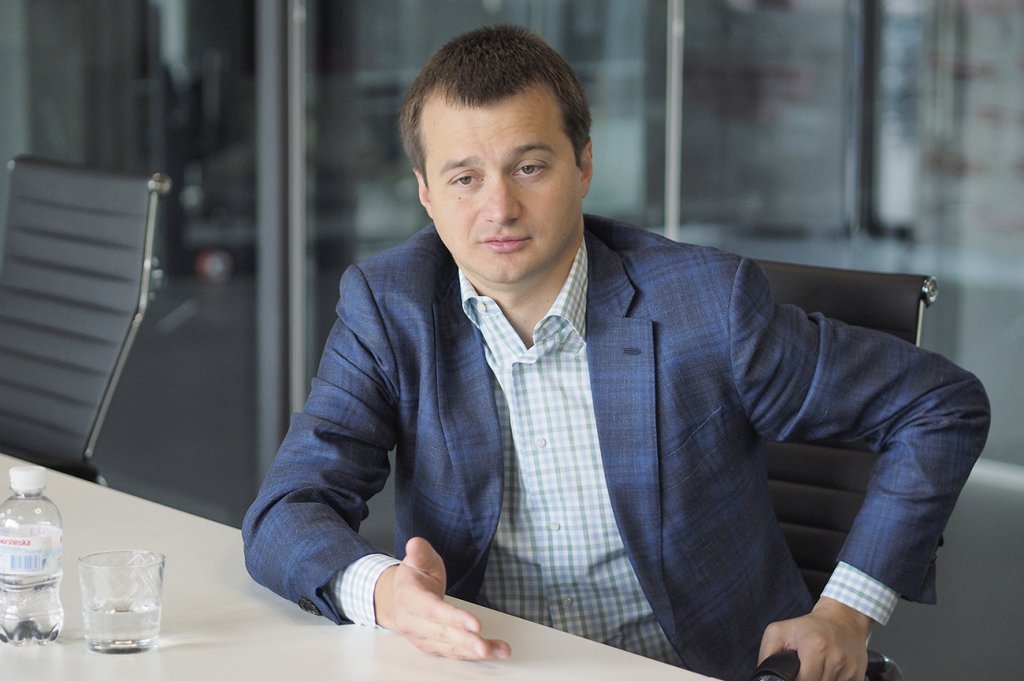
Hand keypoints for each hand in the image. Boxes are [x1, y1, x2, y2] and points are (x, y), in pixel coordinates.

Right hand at [373, 536, 510, 660]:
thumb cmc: (414, 577)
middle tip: (485, 646)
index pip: (431, 610)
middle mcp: (412, 622)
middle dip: (465, 640)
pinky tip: (494, 651)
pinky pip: (454, 652)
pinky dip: (474, 654)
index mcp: (408, 598)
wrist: (398, 598)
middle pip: (441, 633)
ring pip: (449, 647)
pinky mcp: (433, 646)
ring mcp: (422, 637)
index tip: (475, 623)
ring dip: (473, 651)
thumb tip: (415, 543)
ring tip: (496, 651)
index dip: (452, 617)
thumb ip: (419, 552)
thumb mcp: (417, 559)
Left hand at [758, 597, 872, 680]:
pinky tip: (827, 675)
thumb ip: (767, 655)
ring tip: (814, 672)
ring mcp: (849, 668)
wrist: (842, 619)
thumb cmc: (810, 627)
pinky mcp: (858, 675)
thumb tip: (764, 677)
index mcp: (815, 646)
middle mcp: (835, 658)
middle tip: (803, 672)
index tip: (792, 675)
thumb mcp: (779, 632)